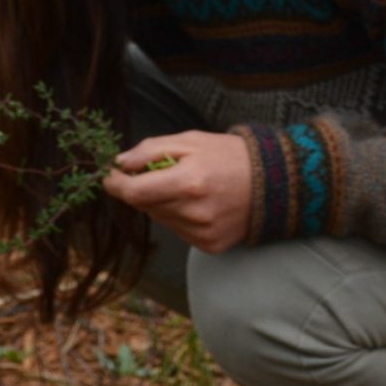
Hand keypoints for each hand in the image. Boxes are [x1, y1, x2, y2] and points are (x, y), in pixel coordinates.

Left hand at [104, 131, 253, 253]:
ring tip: (188, 188)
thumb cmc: (230, 156)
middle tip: (161, 174)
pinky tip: (201, 205)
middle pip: (145, 206)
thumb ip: (151, 149)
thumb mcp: (191, 140)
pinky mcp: (210, 245)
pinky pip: (179, 231)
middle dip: (143, 190)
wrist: (274, 183)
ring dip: (163, 203)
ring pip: (161, 219)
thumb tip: (119, 164)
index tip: (111, 176)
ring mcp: (203, 232)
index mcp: (189, 182)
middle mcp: (194, 212)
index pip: (135, 192)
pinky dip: (181, 217)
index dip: (116, 184)